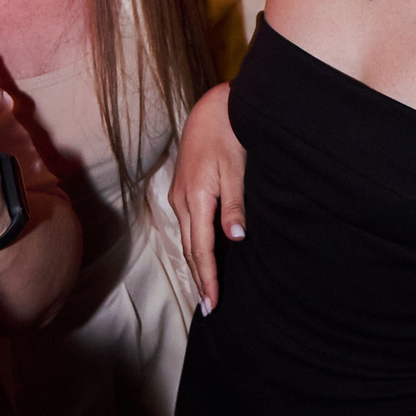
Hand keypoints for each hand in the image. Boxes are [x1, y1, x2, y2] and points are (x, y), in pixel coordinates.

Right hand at [168, 83, 245, 313]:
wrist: (214, 108)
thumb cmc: (230, 135)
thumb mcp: (237, 170)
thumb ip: (235, 206)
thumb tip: (234, 239)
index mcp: (195, 198)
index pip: (200, 249)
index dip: (207, 278)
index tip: (212, 304)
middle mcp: (181, 200)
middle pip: (189, 249)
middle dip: (198, 278)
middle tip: (208, 307)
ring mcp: (178, 194)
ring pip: (186, 238)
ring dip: (195, 263)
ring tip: (205, 288)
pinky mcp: (182, 188)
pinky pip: (187, 225)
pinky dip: (194, 245)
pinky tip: (203, 254)